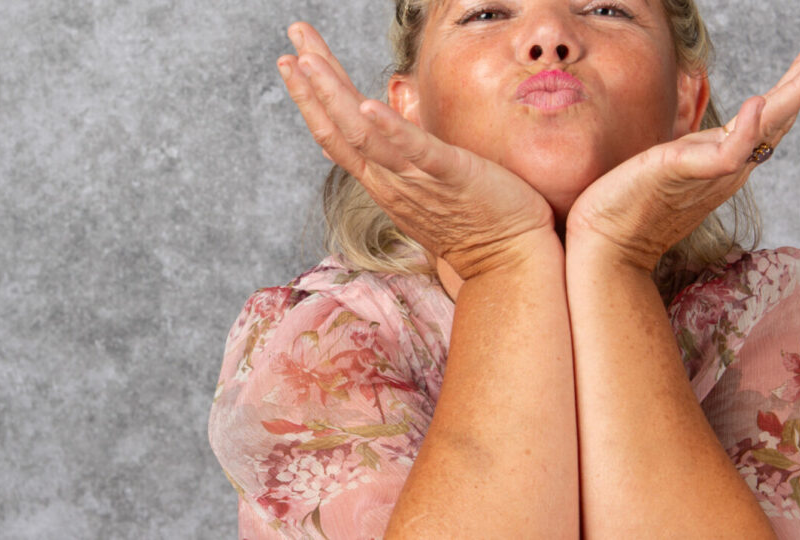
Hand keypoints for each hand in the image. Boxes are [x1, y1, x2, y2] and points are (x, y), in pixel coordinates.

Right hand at [278, 23, 555, 278]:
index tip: (294, 60)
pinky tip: (368, 104)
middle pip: (338, 125)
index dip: (312, 96)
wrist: (508, 262)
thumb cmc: (475, 223)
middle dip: (311, 81)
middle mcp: (388, 179)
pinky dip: (389, 128)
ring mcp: (416, 179)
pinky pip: (416, 151)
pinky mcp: (451, 175)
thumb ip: (398, 162)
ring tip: (309, 60)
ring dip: (332, 93)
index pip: (337, 132)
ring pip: (361, 134)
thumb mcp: (423, 189)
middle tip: (291, 39)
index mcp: (383, 178)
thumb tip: (377, 139)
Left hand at [564, 33, 799, 270]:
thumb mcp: (674, 164)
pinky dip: (746, 131)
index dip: (798, 81)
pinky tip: (759, 103)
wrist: (608, 245)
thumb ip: (699, 150)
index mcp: (727, 157)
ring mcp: (712, 171)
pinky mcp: (684, 174)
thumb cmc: (632, 206)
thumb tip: (713, 134)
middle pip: (780, 114)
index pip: (772, 113)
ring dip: (796, 94)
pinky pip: (725, 155)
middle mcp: (729, 164)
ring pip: (766, 129)